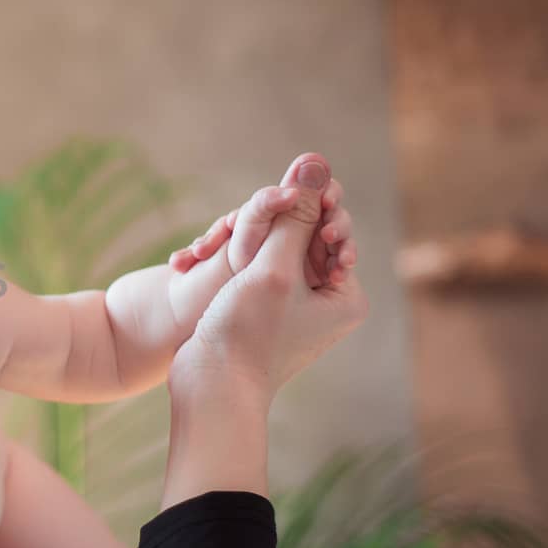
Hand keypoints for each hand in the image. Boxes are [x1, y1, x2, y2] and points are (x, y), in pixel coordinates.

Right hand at [169, 156, 368, 404]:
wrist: (212, 387)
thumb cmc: (248, 333)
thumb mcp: (274, 267)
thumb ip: (295, 213)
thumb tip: (317, 161)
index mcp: (345, 295)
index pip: (333, 229)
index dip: (309, 205)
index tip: (282, 197)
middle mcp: (326, 302)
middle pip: (303, 238)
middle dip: (271, 226)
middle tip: (246, 225)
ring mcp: (295, 309)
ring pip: (274, 251)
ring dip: (246, 240)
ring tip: (215, 244)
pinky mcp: (264, 313)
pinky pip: (255, 270)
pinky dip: (233, 259)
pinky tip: (203, 257)